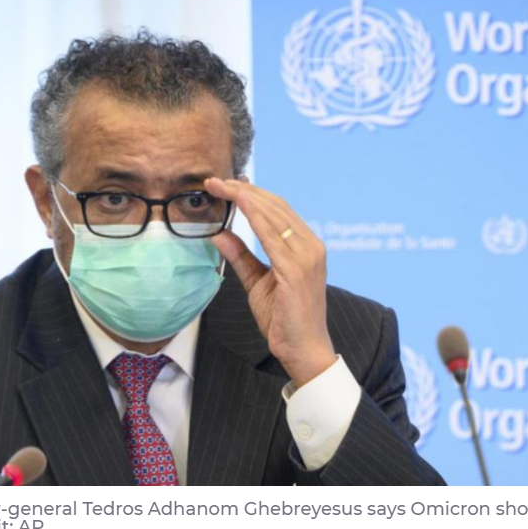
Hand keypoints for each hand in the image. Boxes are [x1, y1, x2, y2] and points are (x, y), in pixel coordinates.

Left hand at [204, 178, 335, 386]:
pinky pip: (272, 235)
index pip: (278, 210)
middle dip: (244, 189)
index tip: (226, 184)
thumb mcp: (257, 281)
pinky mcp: (297, 270)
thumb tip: (219, 233)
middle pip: (276, 206)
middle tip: (216, 180)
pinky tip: (237, 205)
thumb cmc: (284, 318)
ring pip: (274, 214)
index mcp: (306, 246)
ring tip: (221, 186)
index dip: (251, 194)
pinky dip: (254, 216)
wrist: (303, 349)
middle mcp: (311, 246)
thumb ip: (241, 256)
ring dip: (245, 197)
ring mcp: (306, 256)